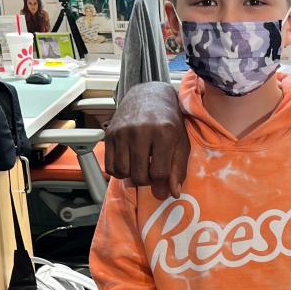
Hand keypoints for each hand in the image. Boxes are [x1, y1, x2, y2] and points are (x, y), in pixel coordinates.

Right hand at [103, 81, 189, 198]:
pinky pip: (109, 166)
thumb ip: (178, 169)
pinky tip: (128, 164)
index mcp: (163, 133)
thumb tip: (171, 194)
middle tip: (151, 171)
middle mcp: (140, 131)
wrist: (149, 96)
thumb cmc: (169, 121)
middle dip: (147, 180)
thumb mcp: (181, 143)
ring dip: (131, 176)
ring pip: (122, 173)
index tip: (163, 174)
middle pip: (139, 176)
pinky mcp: (109, 134)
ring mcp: (122, 132)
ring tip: (140, 167)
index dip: (161, 180)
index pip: (158, 173)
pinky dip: (118, 172)